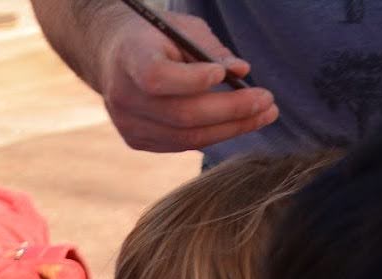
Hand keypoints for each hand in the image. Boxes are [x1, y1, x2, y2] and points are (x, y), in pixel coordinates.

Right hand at [94, 10, 277, 152]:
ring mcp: (128, 124)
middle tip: (268, 101)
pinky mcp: (136, 140)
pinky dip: (212, 134)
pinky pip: (180, 144)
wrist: (113, 58)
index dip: (192, 80)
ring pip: (185, 137)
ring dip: (230, 129)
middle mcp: (123, 97)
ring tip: (264, 115)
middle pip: (181, 114)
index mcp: (129, 60)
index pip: (157, 78)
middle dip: (231, 110)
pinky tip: (236, 122)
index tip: (224, 74)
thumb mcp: (182, 29)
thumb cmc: (155, 38)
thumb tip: (242, 71)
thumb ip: (210, 50)